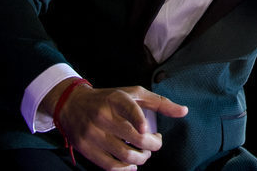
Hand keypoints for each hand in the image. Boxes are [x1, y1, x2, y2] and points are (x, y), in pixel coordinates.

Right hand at [46, 82, 187, 170]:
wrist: (72, 104)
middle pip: (133, 137)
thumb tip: (184, 111)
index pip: (128, 108)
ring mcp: (93, 133)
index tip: (146, 129)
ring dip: (142, 159)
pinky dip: (125, 169)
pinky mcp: (86, 148)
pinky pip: (109, 166)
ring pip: (124, 155)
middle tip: (156, 143)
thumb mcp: (133, 93)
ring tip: (145, 154)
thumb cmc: (110, 98)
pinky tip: (133, 165)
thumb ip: (159, 102)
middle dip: (152, 145)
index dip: (138, 119)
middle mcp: (103, 115)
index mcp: (116, 99)